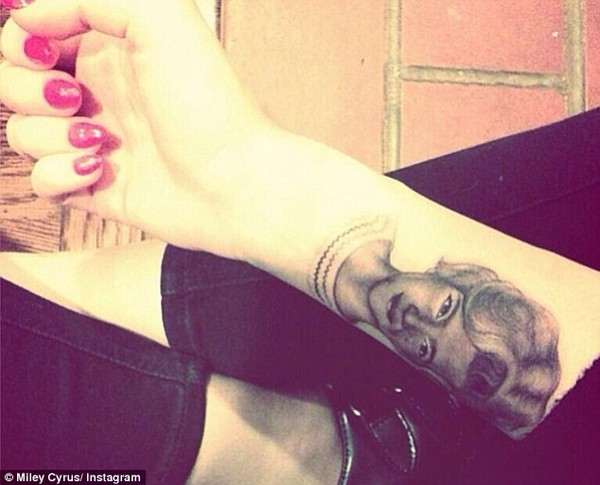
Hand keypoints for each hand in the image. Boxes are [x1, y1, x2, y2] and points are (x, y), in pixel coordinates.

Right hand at [0, 0, 270, 254]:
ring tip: (100, 140)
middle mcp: (100, 95)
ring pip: (25, 133)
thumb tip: (27, 14)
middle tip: (75, 99)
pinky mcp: (96, 187)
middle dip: (28, 89)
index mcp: (110, 51)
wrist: (236, 184)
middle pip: (16, 84)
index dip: (23, 41)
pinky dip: (60, 175)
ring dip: (49, 135)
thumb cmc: (210, 105)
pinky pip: (44, 181)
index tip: (45, 50)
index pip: (31, 37)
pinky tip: (99, 170)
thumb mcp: (163, 19)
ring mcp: (96, 143)